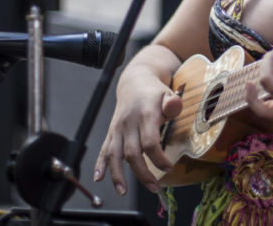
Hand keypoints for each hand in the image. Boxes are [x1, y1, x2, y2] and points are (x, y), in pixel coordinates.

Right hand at [93, 63, 181, 195]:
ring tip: (123, 191)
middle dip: (143, 173)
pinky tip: (98, 177)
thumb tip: (174, 106)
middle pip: (132, 153)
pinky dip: (100, 164)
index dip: (158, 158)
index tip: (168, 168)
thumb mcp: (168, 93)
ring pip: (114, 154)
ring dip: (117, 175)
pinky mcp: (111, 132)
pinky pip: (104, 149)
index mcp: (145, 114)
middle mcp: (128, 123)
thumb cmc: (155, 92)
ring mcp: (118, 128)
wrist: (134, 81)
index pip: (150, 142)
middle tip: (155, 187)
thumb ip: (172, 103)